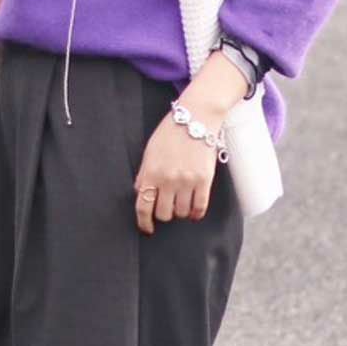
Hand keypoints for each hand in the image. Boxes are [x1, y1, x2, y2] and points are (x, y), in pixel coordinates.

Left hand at [133, 109, 222, 233]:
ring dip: (180, 212)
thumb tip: (141, 193)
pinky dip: (195, 214)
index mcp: (151, 172)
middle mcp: (168, 179)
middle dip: (163, 215)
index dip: (144, 222)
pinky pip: (200, 207)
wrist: (197, 117)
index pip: (143, 206)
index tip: (147, 228)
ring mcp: (187, 181)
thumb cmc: (171, 132)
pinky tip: (193, 212)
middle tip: (166, 208)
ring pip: (181, 213)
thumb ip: (144, 174)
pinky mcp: (204, 180)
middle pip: (163, 214)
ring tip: (181, 204)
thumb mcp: (150, 151)